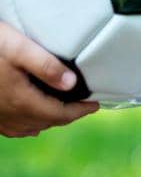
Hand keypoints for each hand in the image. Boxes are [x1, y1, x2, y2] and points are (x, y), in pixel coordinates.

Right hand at [0, 22, 98, 136]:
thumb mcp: (19, 48)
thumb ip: (46, 66)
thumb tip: (73, 83)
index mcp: (22, 101)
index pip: (60, 114)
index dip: (81, 111)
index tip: (96, 104)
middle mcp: (9, 115)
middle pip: (46, 122)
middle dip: (67, 116)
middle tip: (84, 105)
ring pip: (29, 127)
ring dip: (49, 120)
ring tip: (63, 109)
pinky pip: (12, 128)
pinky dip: (28, 124)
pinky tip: (31, 118)